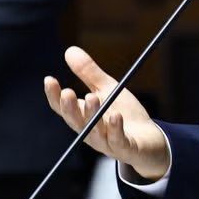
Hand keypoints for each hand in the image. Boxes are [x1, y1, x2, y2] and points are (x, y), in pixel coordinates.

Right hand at [45, 46, 170, 180]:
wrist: (149, 139)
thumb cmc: (125, 114)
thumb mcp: (108, 89)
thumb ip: (89, 73)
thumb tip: (69, 50)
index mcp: (83, 117)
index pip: (63, 109)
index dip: (54, 96)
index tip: (49, 80)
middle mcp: (91, 133)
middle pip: (76, 122)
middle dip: (70, 108)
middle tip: (67, 93)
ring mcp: (107, 142)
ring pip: (95, 131)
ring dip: (92, 115)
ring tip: (92, 98)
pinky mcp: (125, 148)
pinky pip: (118, 140)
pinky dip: (115, 129)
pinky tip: (115, 116)